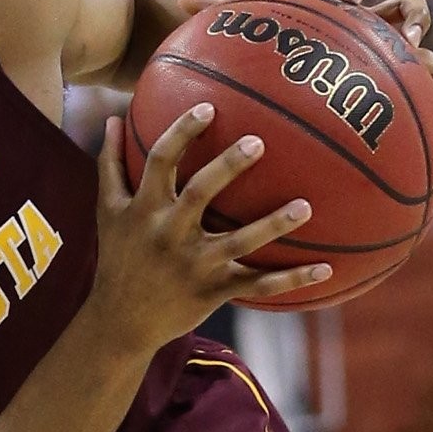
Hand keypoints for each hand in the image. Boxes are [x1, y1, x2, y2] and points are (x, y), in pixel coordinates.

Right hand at [94, 106, 329, 343]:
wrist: (119, 323)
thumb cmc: (118, 258)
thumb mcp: (106, 212)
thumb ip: (110, 165)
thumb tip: (111, 118)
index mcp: (145, 210)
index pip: (161, 162)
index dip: (182, 133)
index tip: (208, 108)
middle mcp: (169, 234)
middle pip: (200, 193)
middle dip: (227, 167)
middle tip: (258, 142)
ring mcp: (194, 265)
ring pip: (238, 243)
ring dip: (272, 225)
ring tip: (306, 206)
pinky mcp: (213, 292)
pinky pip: (257, 285)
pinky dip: (292, 280)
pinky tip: (325, 270)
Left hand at [180, 0, 432, 106]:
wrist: (300, 79)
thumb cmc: (272, 55)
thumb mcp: (248, 39)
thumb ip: (219, 15)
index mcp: (339, 12)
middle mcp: (372, 29)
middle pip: (402, 7)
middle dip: (409, 14)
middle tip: (403, 31)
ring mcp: (391, 57)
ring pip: (422, 51)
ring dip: (432, 62)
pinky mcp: (399, 88)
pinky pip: (423, 92)